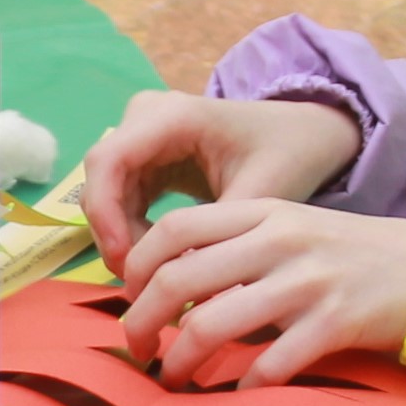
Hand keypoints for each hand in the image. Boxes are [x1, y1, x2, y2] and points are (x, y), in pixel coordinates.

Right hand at [76, 91, 357, 266]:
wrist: (305, 133)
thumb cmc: (290, 153)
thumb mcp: (261, 194)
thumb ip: (219, 237)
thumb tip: (186, 289)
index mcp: (172, 116)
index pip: (109, 161)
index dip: (105, 214)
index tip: (127, 263)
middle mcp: (146, 118)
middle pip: (101, 180)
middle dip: (113, 234)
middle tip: (140, 284)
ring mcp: (142, 136)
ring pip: (107, 195)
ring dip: (122, 239)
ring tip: (154, 279)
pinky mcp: (146, 158)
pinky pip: (122, 200)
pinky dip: (133, 233)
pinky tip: (161, 262)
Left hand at [109, 201, 405, 388]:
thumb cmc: (357, 257)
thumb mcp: (296, 231)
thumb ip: (241, 248)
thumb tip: (175, 288)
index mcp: (263, 213)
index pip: (174, 229)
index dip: (137, 267)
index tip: (129, 299)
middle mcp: (279, 240)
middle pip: (179, 280)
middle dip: (143, 323)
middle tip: (138, 351)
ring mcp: (306, 281)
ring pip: (212, 324)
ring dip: (181, 362)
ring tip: (173, 380)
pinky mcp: (334, 323)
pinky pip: (269, 363)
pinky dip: (242, 387)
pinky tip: (234, 396)